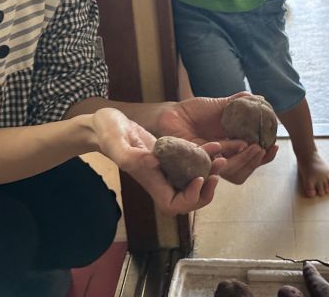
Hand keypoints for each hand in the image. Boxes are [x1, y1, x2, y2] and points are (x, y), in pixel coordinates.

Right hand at [92, 107, 225, 215]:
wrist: (107, 123)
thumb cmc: (108, 133)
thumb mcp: (116, 143)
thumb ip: (131, 156)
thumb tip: (155, 163)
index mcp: (150, 181)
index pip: (174, 205)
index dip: (190, 199)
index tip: (199, 179)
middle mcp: (160, 178)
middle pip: (188, 199)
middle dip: (206, 190)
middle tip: (217, 173)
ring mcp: (166, 168)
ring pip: (193, 180)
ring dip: (209, 173)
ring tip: (221, 159)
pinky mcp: (170, 155)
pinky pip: (191, 162)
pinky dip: (205, 156)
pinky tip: (214, 146)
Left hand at [155, 93, 278, 183]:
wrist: (173, 114)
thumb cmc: (195, 111)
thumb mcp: (221, 105)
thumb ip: (239, 104)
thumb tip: (260, 99)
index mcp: (231, 146)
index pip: (252, 157)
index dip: (265, 156)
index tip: (275, 146)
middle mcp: (223, 157)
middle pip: (246, 168)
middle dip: (259, 160)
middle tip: (266, 148)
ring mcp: (211, 162)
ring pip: (234, 171)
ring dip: (248, 161)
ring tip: (256, 147)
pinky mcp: (200, 163)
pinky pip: (217, 165)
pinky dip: (230, 156)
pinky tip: (239, 146)